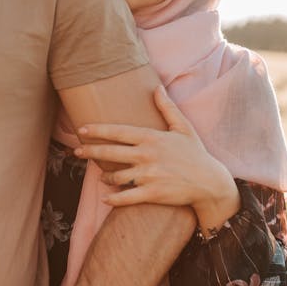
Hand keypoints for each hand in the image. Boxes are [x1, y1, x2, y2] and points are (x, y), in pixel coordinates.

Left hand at [75, 85, 239, 233]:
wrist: (210, 182)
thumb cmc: (195, 153)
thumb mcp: (183, 127)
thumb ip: (167, 107)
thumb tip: (157, 87)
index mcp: (151, 138)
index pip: (118, 132)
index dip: (98, 130)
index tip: (81, 129)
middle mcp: (146, 155)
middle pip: (110, 153)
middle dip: (90, 151)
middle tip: (76, 151)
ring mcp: (148, 175)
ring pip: (116, 176)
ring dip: (105, 177)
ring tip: (100, 176)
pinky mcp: (152, 193)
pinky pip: (126, 197)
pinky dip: (113, 198)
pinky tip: (106, 197)